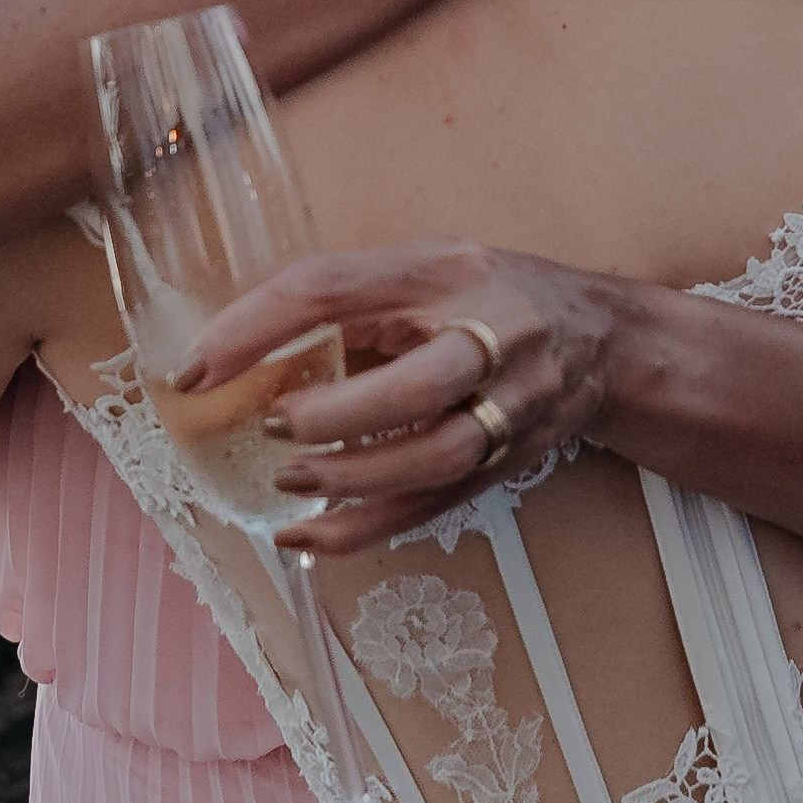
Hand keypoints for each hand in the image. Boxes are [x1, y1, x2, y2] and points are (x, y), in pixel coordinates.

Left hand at [180, 239, 627, 554]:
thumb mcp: (425, 266)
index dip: (259, 326)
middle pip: (417, 385)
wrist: (607, 340)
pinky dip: (363, 529)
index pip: (339, 287)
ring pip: (436, 458)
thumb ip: (351, 297)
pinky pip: (434, 507)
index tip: (195, 368)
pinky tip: (305, 536)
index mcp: (450, 270)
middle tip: (272, 426)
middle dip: (334, 416)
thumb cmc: (492, 295)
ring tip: (289, 479)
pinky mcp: (508, 464)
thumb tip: (238, 344)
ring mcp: (510, 406)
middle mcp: (494, 336)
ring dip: (351, 478)